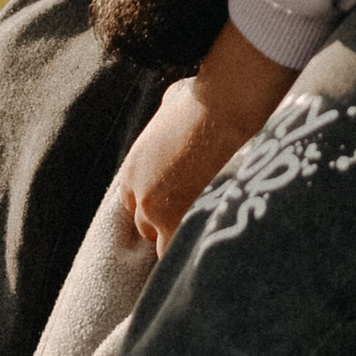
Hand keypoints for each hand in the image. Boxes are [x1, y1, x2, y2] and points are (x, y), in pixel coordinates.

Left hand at [115, 21, 292, 247]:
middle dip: (169, 225)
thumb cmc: (202, 101)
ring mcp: (162, 215)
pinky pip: (186, 254)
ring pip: (166, 247)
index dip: (159, 205)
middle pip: (148, 229)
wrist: (223, 111)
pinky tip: (218, 245)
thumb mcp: (170, 107)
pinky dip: (199, 251)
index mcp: (132, 171)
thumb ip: (166, 125)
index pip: (138, 205)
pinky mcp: (186, 225)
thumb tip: (177, 117)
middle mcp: (142, 198)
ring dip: (184, 241)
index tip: (178, 206)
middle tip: (195, 220)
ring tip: (209, 239)